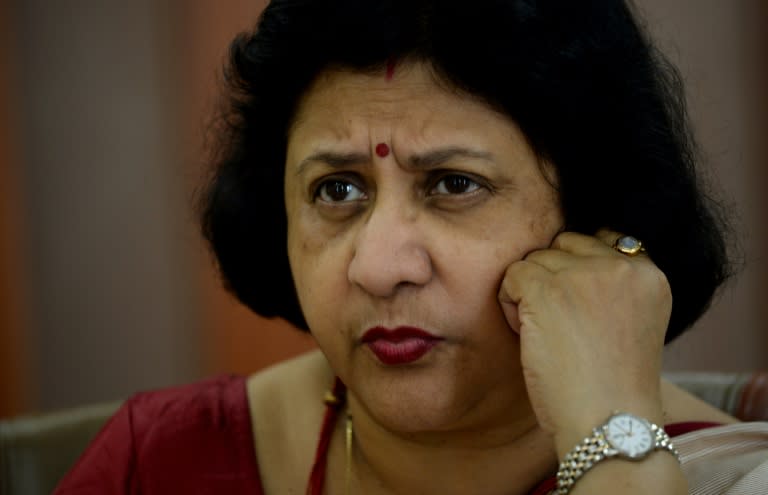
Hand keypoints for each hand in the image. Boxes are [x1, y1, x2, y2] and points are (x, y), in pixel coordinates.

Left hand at [498, 230, 671, 453]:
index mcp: (649, 275)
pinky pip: (513, 274)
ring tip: (545, 333)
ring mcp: (584, 274)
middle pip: (566, 245)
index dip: (579, 269)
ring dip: (529, 291)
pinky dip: (509, 302)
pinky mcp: (548, 288)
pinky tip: (526, 333)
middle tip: (558, 322)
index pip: (604, 240)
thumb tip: (566, 259)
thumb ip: (613, 287)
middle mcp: (622, 266)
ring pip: (536, 259)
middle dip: (553, 276)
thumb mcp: (633, 322)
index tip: (576, 305)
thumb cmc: (613, 386)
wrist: (609, 422)